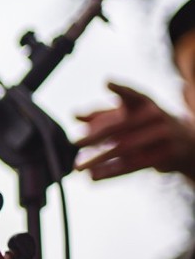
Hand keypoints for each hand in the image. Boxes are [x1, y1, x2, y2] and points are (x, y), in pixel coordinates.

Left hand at [74, 81, 194, 181]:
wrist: (187, 143)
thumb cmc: (148, 125)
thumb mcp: (130, 116)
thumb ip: (103, 115)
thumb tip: (74, 115)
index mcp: (145, 102)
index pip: (132, 93)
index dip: (121, 88)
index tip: (107, 82)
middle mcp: (155, 116)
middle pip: (121, 125)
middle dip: (95, 135)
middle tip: (74, 142)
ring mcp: (161, 136)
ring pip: (125, 148)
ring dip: (99, 159)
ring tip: (79, 166)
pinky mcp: (163, 155)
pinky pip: (133, 165)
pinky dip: (111, 171)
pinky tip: (94, 176)